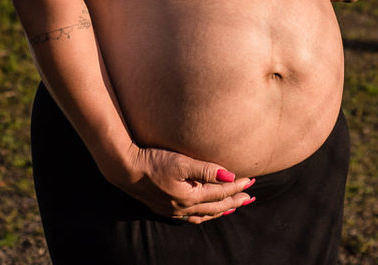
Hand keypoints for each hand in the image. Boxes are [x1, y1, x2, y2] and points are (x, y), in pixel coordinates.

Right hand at [109, 145, 254, 222]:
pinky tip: (206, 211)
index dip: (237, 187)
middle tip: (250, 197)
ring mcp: (173, 211)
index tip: (251, 181)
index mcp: (189, 197)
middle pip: (215, 207)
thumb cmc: (153, 161)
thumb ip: (205, 169)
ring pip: (204, 215)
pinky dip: (204, 214)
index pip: (220, 192)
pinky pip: (191, 217)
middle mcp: (183, 208)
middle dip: (234, 202)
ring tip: (234, 207)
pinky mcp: (164, 209)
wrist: (125, 169)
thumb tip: (229, 176)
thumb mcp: (181, 162)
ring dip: (221, 210)